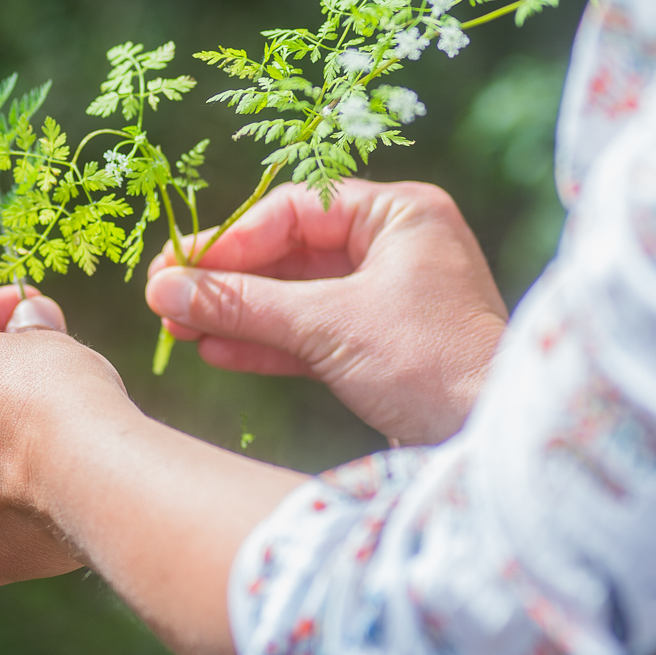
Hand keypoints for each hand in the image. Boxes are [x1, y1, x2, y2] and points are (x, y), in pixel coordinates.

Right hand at [145, 180, 507, 445]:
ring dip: (239, 313)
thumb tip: (166, 291)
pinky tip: (215, 349)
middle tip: (164, 299)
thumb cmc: (430, 366)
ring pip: (299, 297)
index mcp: (401, 215)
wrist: (491, 443)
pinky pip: (314, 334)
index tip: (177, 268)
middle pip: (292, 252)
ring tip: (177, 329)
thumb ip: (245, 304)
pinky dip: (268, 343)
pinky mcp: (384, 347)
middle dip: (229, 280)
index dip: (232, 239)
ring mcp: (392, 299)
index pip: (296, 210)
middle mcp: (399, 247)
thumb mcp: (329, 327)